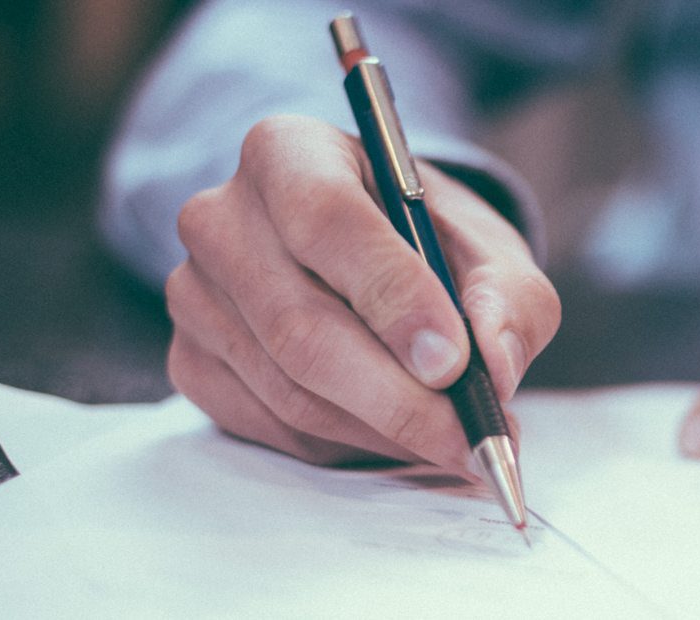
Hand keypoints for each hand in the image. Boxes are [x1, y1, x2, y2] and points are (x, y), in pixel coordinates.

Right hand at [164, 115, 558, 468]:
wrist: (371, 258)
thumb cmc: (428, 242)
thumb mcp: (489, 249)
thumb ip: (509, 298)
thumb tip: (495, 364)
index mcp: (288, 152)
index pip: (326, 220)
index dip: (392, 296)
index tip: (453, 362)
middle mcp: (221, 217)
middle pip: (300, 325)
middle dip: (398, 397)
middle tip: (470, 437)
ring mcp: (194, 294)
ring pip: (290, 389)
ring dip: (383, 430)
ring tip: (453, 440)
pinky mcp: (191, 361)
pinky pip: (271, 426)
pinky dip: (346, 445)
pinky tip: (396, 434)